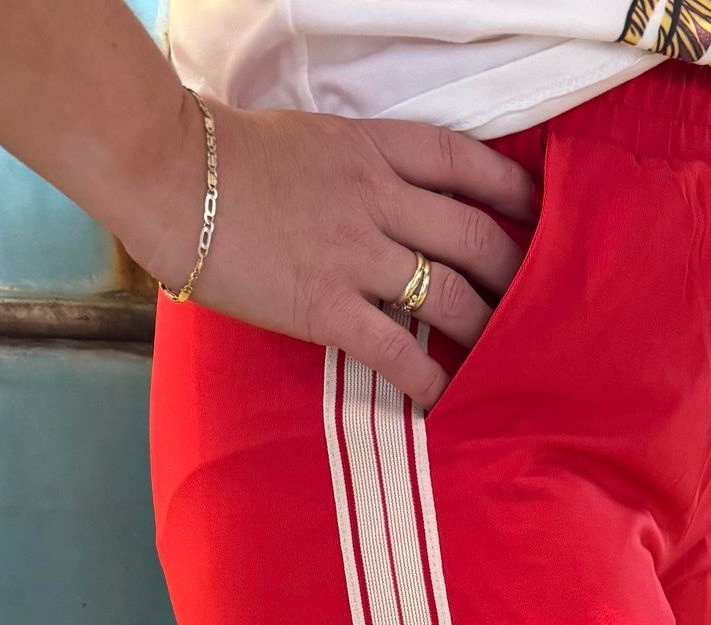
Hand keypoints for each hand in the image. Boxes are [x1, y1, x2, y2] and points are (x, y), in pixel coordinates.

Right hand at [134, 95, 537, 406]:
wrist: (171, 176)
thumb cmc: (230, 158)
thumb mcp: (315, 140)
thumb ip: (364, 167)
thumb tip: (395, 204)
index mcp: (375, 150)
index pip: (468, 163)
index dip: (514, 192)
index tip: (540, 214)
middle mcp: (378, 199)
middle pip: (475, 235)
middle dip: (515, 273)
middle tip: (534, 302)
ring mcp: (355, 254)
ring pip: (450, 293)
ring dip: (485, 329)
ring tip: (500, 354)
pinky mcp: (325, 306)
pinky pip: (397, 349)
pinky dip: (429, 378)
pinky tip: (443, 397)